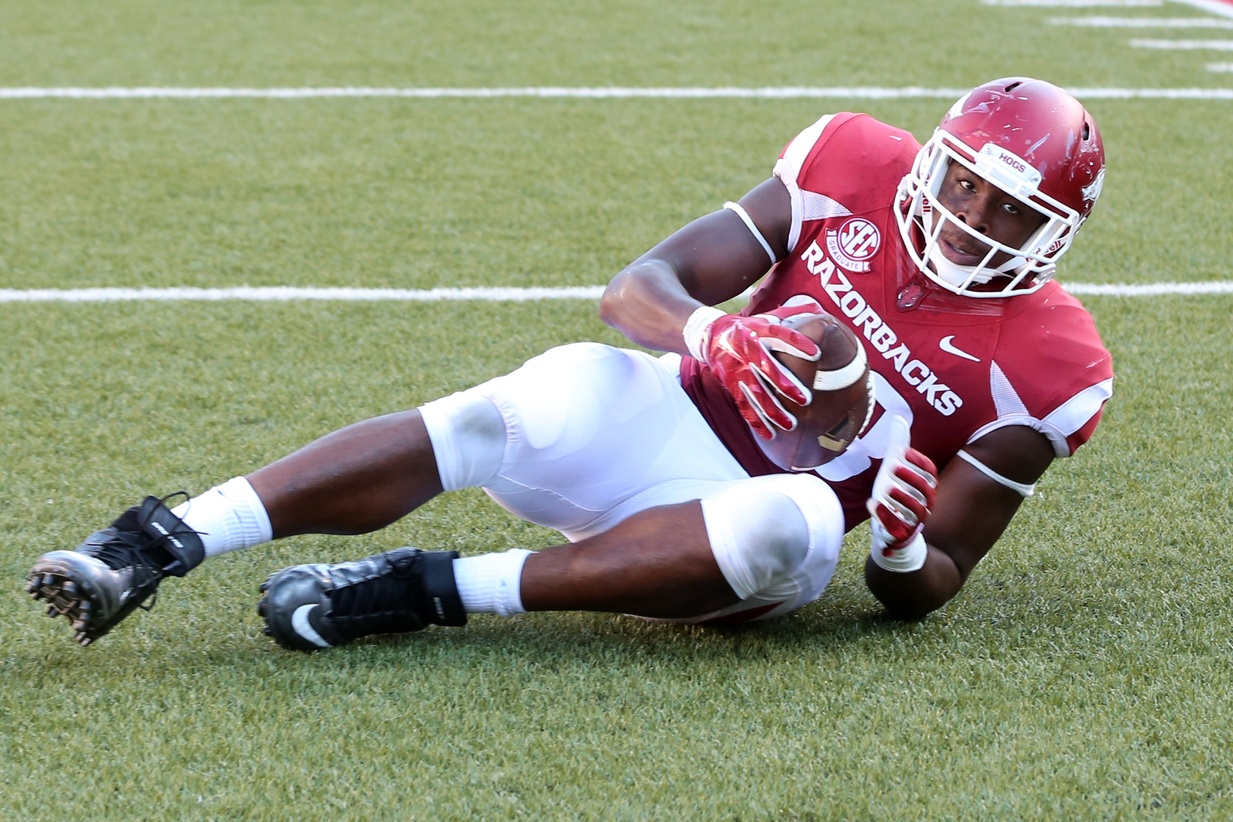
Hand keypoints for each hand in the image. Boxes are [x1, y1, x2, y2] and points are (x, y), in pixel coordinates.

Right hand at [687, 305, 821, 438]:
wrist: (710, 336)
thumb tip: (818, 308)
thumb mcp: (766, 316)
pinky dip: (756, 421)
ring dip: (773, 411)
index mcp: (758, 331)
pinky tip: (770, 435)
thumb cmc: (747, 327)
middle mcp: (747, 350)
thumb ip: (791, 313)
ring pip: (755, 393)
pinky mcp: (731, 385)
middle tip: (805, 399)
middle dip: (785, 384)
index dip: (797, 344)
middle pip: (767, 368)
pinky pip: (744, 405)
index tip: (816, 353)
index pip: (779, 335)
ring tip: (792, 425)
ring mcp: (738, 370)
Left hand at [867, 416, 937, 571]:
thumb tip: (898, 418)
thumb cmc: (894, 496)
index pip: (930, 473)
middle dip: (911, 478)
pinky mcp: (900, 535)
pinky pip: (897, 528)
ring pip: (917, 512)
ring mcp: (913, 521)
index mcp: (924, 489)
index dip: (918, 462)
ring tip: (886, 487)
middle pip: (926, 492)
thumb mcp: (893, 470)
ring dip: (902, 498)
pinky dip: (885, 517)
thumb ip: (898, 446)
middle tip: (893, 466)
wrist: (891, 532)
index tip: (902, 452)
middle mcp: (923, 505)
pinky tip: (872, 504)